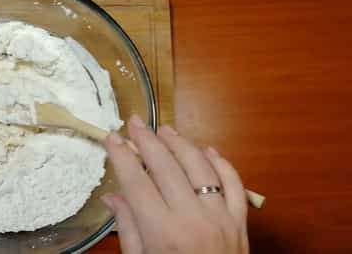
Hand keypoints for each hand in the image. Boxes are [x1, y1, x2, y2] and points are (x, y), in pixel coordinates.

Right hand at [103, 115, 248, 253]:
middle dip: (147, 141)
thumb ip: (128, 228)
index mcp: (162, 231)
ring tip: (165, 130)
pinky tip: (207, 150)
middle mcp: (192, 218)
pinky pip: (234, 184)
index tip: (111, 138)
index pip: (137, 182)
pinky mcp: (241, 222)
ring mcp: (221, 217)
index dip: (122, 157)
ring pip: (200, 167)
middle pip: (166, 167)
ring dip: (181, 144)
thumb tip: (112, 196)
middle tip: (134, 121)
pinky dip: (221, 163)